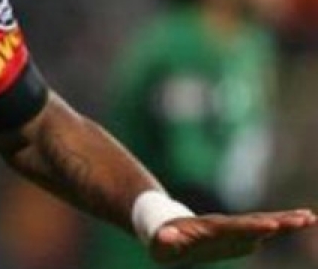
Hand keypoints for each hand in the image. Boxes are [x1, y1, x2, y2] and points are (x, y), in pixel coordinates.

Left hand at [150, 209, 317, 265]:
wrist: (166, 229)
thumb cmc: (162, 240)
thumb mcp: (159, 243)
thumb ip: (164, 240)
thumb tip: (166, 235)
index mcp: (209, 228)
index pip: (233, 228)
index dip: (251, 227)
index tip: (271, 225)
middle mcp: (226, 226)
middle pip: (255, 222)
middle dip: (279, 221)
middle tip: (304, 218)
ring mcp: (236, 229)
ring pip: (264, 222)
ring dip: (287, 221)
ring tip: (311, 217)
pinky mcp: (242, 234)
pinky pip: (267, 228)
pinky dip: (285, 225)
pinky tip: (305, 221)